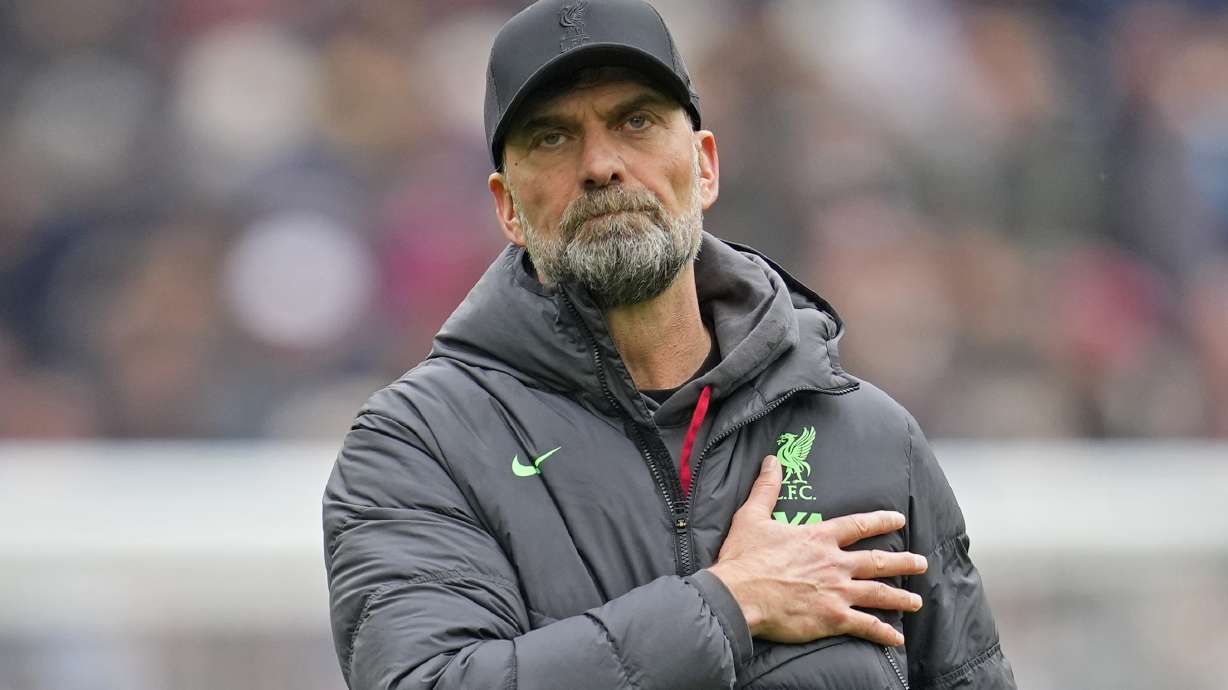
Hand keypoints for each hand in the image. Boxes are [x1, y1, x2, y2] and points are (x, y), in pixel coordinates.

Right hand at [707, 455, 927, 646]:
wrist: (739, 595)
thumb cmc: (744, 558)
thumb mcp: (752, 516)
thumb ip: (767, 488)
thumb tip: (772, 461)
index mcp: (818, 539)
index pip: (857, 526)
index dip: (880, 521)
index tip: (899, 520)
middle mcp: (834, 563)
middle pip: (877, 562)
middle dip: (903, 562)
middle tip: (921, 563)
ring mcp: (836, 592)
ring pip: (878, 594)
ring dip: (900, 598)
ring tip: (917, 602)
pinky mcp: (832, 618)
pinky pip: (865, 626)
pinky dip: (883, 633)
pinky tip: (897, 638)